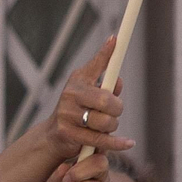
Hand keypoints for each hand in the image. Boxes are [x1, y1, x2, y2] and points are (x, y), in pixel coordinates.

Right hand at [42, 37, 132, 161]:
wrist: (53, 135)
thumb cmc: (77, 110)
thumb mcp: (89, 93)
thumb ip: (105, 84)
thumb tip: (118, 81)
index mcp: (77, 81)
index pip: (96, 65)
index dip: (106, 52)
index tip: (117, 38)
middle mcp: (70, 94)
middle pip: (107, 101)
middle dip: (117, 109)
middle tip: (115, 112)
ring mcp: (68, 114)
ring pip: (106, 121)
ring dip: (112, 126)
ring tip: (106, 126)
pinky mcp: (69, 134)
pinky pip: (100, 138)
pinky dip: (117, 143)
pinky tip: (128, 143)